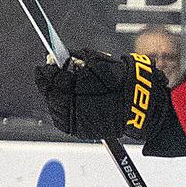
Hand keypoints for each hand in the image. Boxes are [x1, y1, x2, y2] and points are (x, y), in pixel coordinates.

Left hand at [34, 50, 171, 144]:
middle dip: (48, 84)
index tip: (44, 65)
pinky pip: (63, 121)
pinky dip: (62, 111)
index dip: (45, 71)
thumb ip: (76, 58)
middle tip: (48, 74)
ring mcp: (78, 121)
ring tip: (59, 88)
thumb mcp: (98, 62)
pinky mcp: (82, 130)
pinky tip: (67, 103)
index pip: (52, 79)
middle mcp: (74, 108)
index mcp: (76, 89)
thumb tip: (61, 56)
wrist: (141, 103)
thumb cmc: (123, 82)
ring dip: (54, 98)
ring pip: (55, 109)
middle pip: (51, 95)